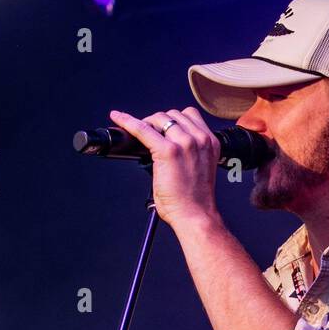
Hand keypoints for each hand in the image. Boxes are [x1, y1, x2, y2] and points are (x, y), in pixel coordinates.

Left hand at [109, 106, 221, 229]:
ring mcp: (184, 143)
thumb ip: (190, 152)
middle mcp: (200, 139)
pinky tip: (118, 118)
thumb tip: (166, 144)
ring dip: (148, 123)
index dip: (173, 120)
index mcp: (210, 142)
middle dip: (159, 122)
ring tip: (141, 135)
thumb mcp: (201, 166)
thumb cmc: (196, 200)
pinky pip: (142, 129)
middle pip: (173, 114)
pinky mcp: (168, 151)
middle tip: (149, 134)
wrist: (196, 215)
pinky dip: (127, 121)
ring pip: (159, 118)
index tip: (161, 127)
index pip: (189, 115)